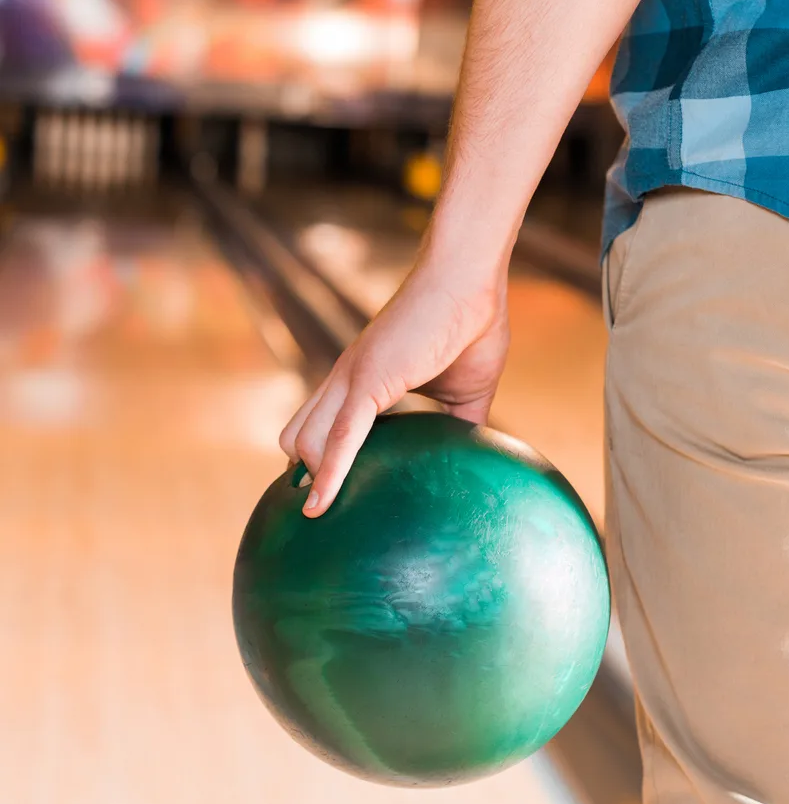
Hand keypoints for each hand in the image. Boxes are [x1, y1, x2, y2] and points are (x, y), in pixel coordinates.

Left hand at [279, 248, 509, 516]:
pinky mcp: (366, 382)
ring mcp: (350, 379)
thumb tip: (474, 457)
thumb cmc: (472, 327)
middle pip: (297, 434)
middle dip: (302, 473)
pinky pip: (339, 437)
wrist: (472, 285)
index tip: (323, 490)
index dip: (319, 456)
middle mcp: (345, 379)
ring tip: (318, 518)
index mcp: (364, 377)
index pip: (322, 422)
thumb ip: (460, 425)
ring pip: (304, 440)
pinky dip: (328, 474)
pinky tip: (319, 506)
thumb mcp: (466, 391)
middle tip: (319, 510)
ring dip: (311, 479)